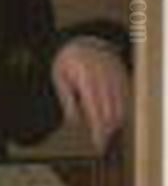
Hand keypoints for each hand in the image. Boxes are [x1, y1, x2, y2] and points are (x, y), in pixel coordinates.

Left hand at [52, 36, 129, 152]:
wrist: (83, 40)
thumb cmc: (68, 61)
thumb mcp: (59, 78)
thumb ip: (67, 101)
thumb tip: (75, 123)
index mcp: (85, 78)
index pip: (95, 111)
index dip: (98, 131)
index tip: (98, 145)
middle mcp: (104, 77)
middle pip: (110, 113)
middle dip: (106, 131)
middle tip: (100, 143)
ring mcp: (116, 76)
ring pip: (121, 108)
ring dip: (114, 124)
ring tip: (104, 132)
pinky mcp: (123, 76)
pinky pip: (126, 100)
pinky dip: (121, 112)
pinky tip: (112, 119)